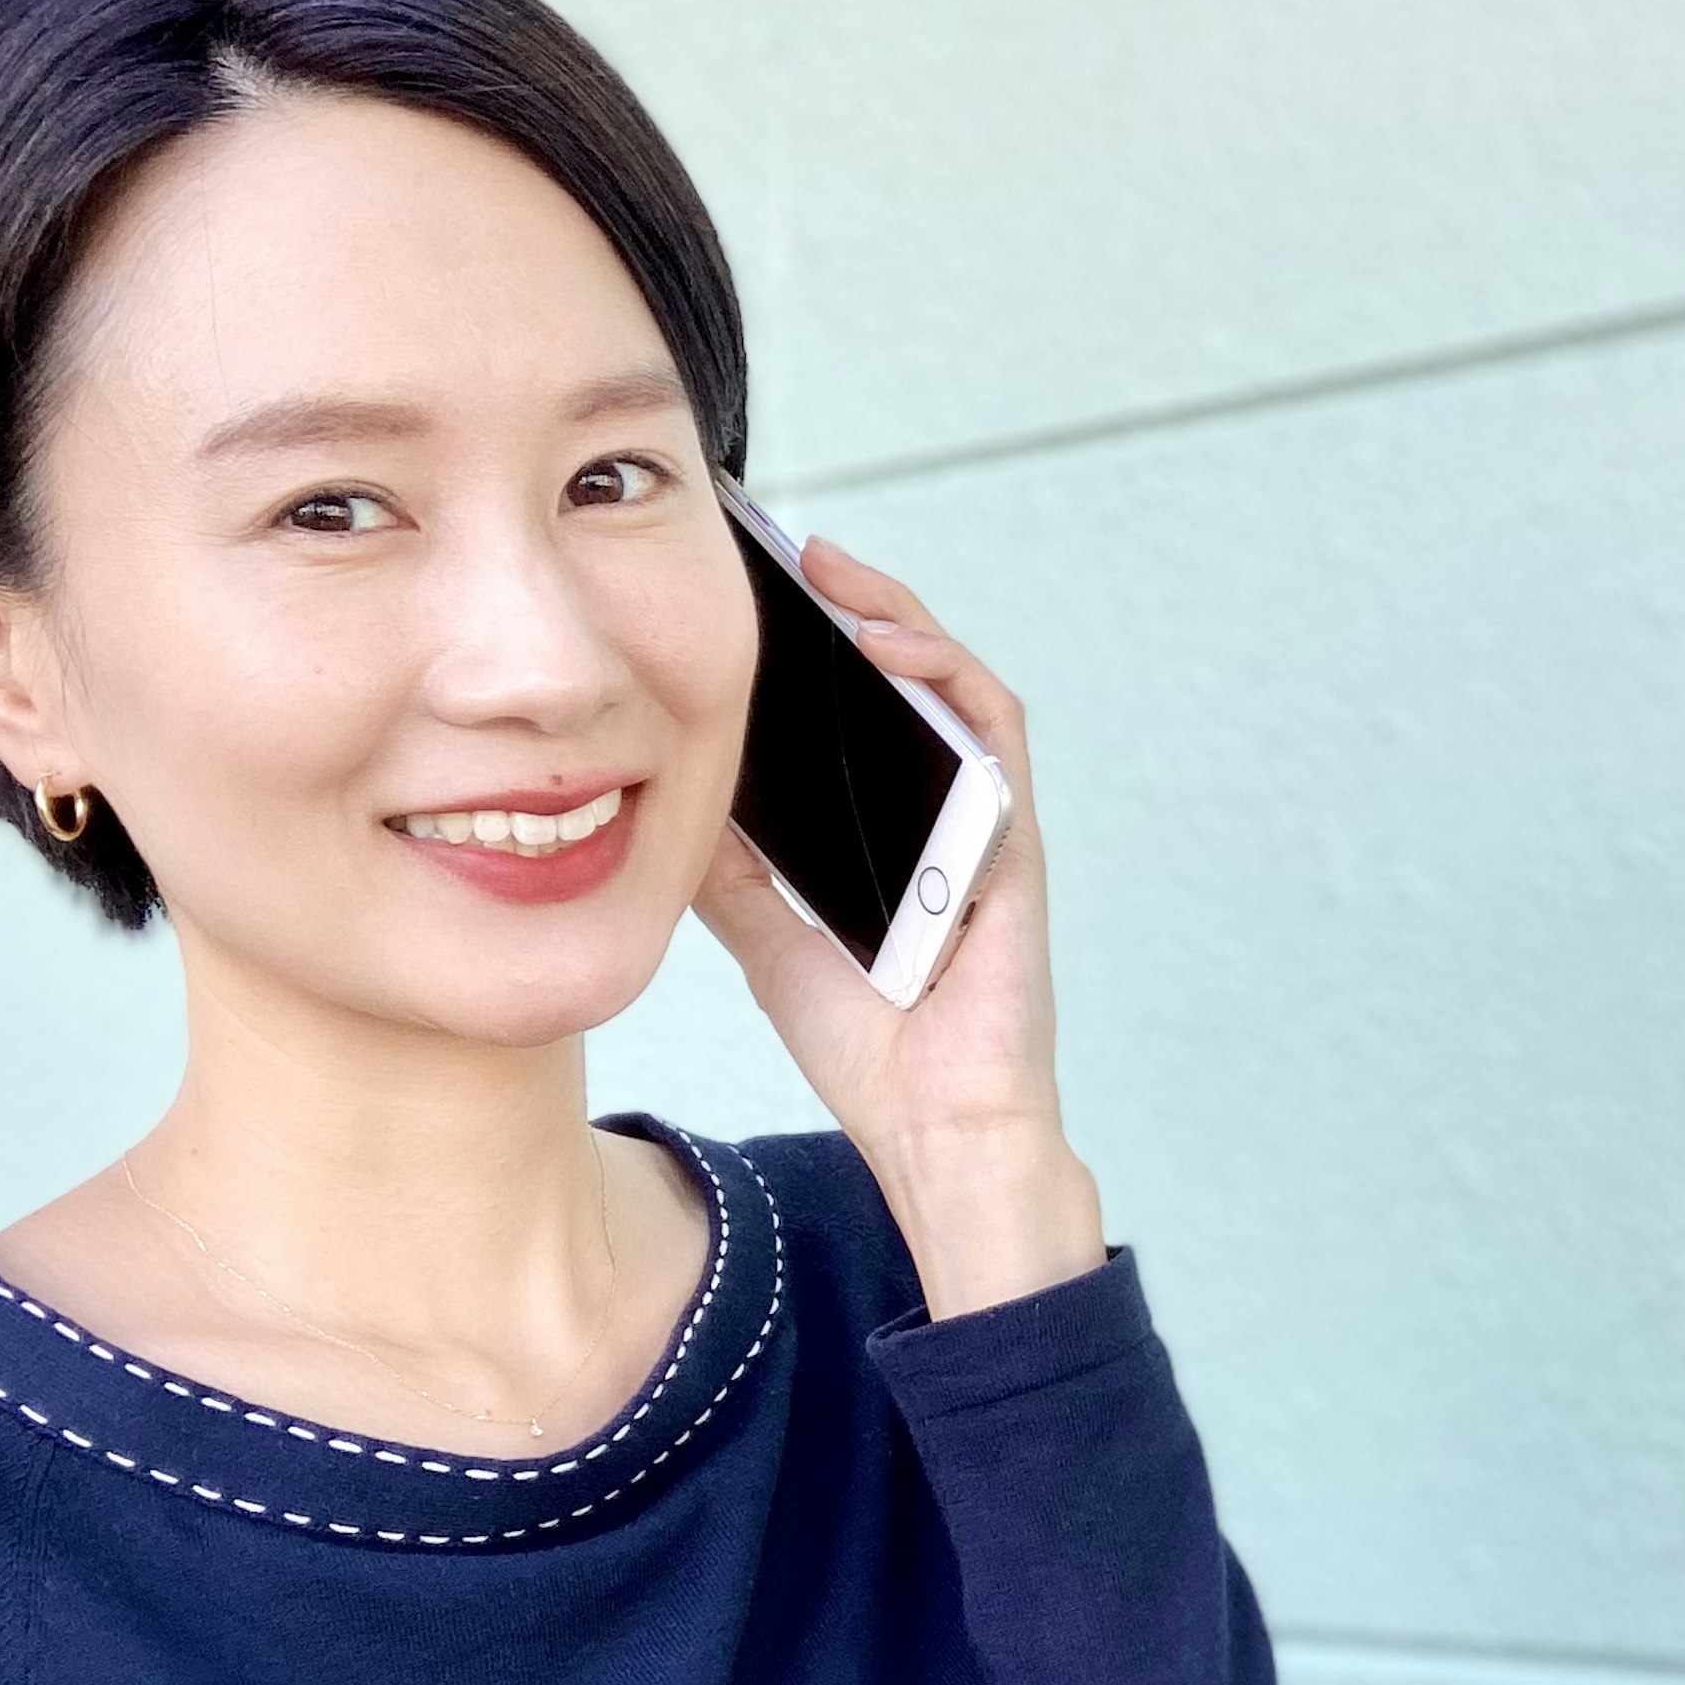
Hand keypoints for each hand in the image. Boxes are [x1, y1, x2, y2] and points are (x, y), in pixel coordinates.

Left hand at [690, 536, 1104, 1316]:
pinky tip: (890, 643)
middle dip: (853, 606)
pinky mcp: (1014, 839)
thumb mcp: (771, 943)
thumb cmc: (876, 1055)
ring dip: (900, 616)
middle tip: (783, 554)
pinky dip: (948, 675)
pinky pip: (995, 733)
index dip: (816, 650)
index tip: (750, 597)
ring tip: (832, 573)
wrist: (937, 1131)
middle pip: (909, 682)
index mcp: (895, 834)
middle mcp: (947, 816)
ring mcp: (986, 823)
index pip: (862, 717)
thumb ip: (736, 876)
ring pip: (956, 685)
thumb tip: (670, 805)